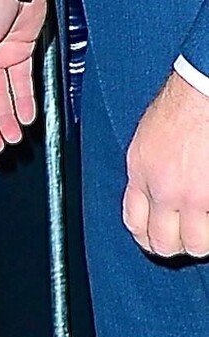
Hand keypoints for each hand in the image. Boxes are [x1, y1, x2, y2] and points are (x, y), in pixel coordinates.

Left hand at [126, 71, 208, 258]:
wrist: (204, 90)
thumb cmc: (181, 105)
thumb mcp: (147, 141)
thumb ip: (146, 173)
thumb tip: (152, 198)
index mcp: (142, 173)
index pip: (134, 223)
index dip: (146, 237)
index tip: (155, 238)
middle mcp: (166, 189)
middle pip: (164, 244)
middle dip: (175, 246)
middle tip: (187, 238)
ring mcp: (197, 196)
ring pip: (198, 244)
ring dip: (203, 240)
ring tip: (206, 228)